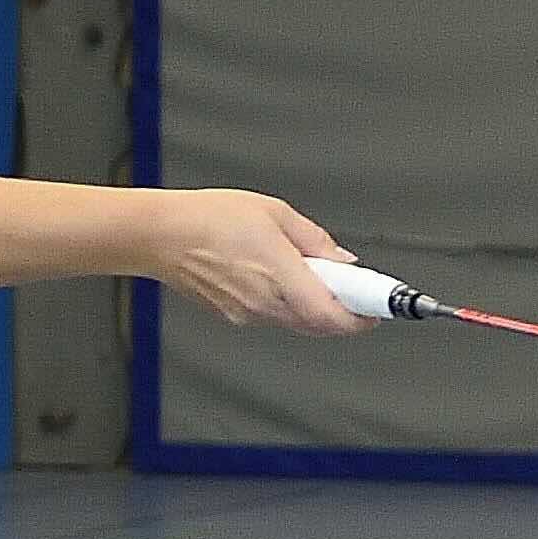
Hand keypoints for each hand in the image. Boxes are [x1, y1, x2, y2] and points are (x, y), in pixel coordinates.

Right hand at [154, 191, 362, 331]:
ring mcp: (247, 314)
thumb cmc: (209, 219)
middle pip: (319, 325)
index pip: (333, 315)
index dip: (361, 317)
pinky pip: (272, 316)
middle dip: (341, 312)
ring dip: (314, 307)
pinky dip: (287, 303)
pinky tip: (277, 277)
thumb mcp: (275, 213)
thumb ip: (314, 240)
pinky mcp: (233, 315)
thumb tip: (339, 260)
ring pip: (296, 322)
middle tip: (351, 289)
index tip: (377, 309)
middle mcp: (265, 304)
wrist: (160, 235)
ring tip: (308, 274)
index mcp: (280, 278)